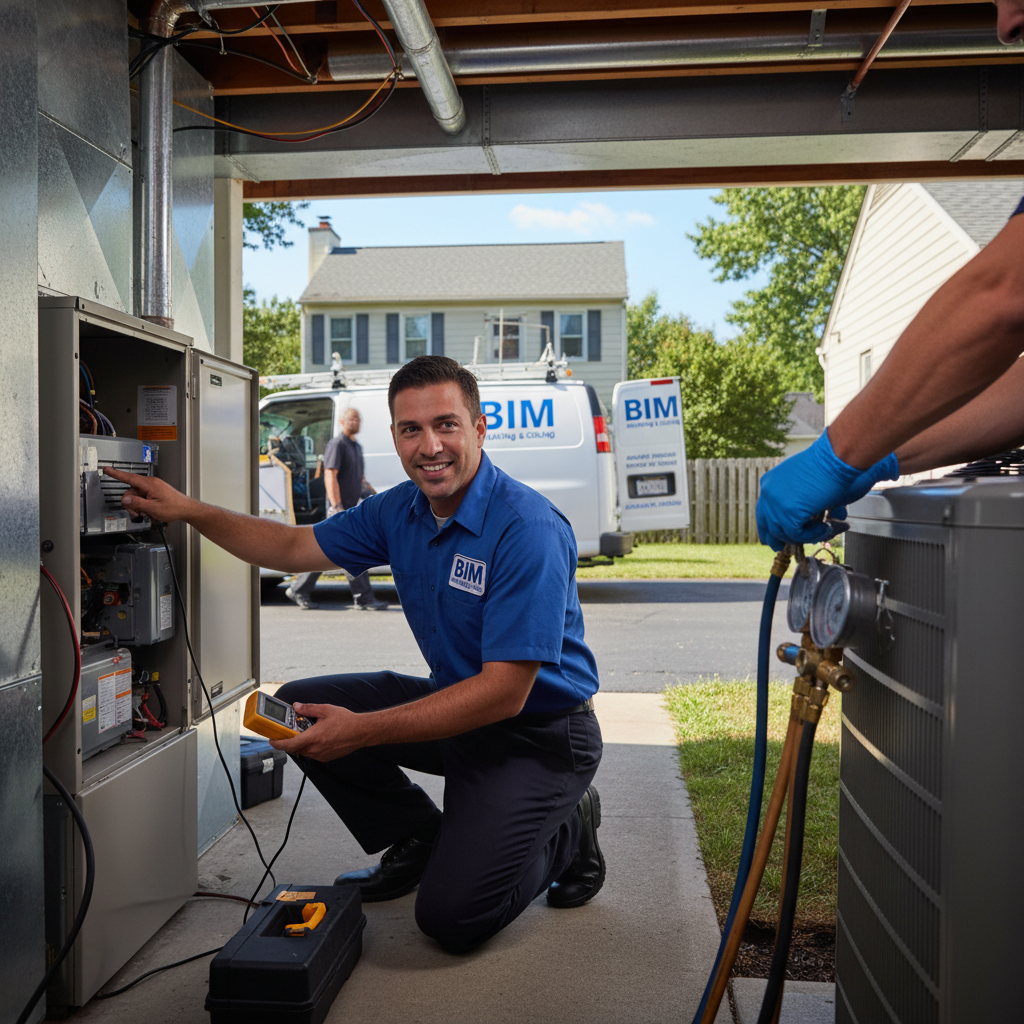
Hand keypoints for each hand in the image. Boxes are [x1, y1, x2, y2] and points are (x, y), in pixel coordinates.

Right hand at [102, 466, 194, 522]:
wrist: (187, 509)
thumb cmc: (173, 508)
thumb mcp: (152, 509)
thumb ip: (137, 503)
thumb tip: (125, 499)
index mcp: (149, 484)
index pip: (129, 477)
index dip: (116, 474)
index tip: (106, 469)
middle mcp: (150, 483)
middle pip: (131, 492)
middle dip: (131, 504)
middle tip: (138, 513)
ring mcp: (153, 488)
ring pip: (136, 496)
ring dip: (138, 506)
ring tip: (147, 513)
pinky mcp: (155, 492)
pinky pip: (143, 497)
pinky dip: (143, 505)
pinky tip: (150, 511)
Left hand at [269, 702, 367, 760]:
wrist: (362, 732)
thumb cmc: (346, 721)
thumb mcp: (325, 710)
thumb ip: (308, 708)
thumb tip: (296, 706)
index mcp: (313, 737)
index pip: (289, 745)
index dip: (278, 744)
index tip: (272, 740)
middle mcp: (315, 749)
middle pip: (296, 748)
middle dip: (291, 740)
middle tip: (290, 731)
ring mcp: (321, 755)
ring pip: (305, 751)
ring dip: (302, 743)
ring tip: (307, 731)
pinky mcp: (327, 758)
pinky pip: (313, 753)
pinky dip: (311, 746)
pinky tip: (318, 737)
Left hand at [756, 432, 898, 550]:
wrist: (835, 458)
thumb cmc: (828, 464)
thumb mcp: (806, 482)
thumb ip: (800, 500)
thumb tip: (806, 522)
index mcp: (769, 482)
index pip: (763, 511)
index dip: (769, 527)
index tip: (773, 538)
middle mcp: (767, 493)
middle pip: (766, 525)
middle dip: (776, 539)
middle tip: (784, 548)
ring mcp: (775, 504)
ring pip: (784, 533)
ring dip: (806, 535)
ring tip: (825, 529)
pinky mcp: (788, 513)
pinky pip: (798, 535)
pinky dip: (814, 534)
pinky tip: (827, 526)